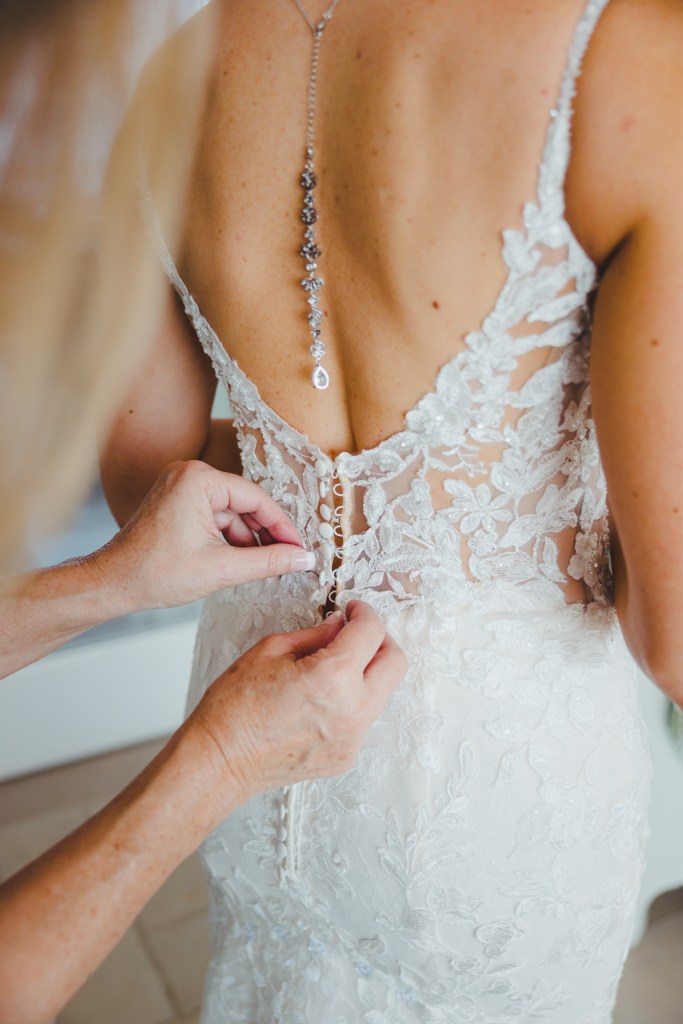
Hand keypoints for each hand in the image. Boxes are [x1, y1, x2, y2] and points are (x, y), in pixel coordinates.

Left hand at [90, 460, 314, 611]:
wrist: (112, 584)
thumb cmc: (155, 573)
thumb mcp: (222, 569)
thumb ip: (268, 561)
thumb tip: (302, 558)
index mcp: (199, 480)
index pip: (256, 499)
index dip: (282, 526)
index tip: (300, 548)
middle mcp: (189, 474)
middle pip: (244, 503)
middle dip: (265, 533)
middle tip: (288, 558)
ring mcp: (180, 486)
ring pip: (230, 511)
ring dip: (247, 537)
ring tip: (264, 565)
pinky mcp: (175, 501)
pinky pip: (213, 515)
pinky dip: (228, 536)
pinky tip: (240, 559)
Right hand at [187, 601, 406, 811]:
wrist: (220, 761)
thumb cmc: (235, 708)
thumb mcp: (270, 651)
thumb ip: (315, 635)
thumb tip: (339, 625)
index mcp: (333, 676)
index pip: (372, 632)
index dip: (364, 612)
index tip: (353, 610)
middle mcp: (353, 710)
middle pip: (396, 662)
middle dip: (380, 639)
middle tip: (356, 632)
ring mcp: (353, 738)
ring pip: (384, 692)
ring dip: (368, 671)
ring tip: (334, 666)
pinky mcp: (347, 756)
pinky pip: (365, 718)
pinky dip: (354, 700)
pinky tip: (323, 698)